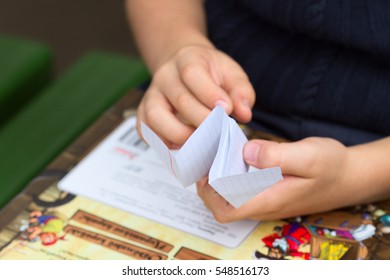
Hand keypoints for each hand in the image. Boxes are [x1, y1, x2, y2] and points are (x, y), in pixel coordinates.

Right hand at [136, 45, 254, 146]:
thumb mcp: (231, 74)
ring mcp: (151, 96)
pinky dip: (163, 143)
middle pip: (178, 100)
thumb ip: (241, 91)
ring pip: (155, 117)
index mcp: (187, 59)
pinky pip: (146, 132)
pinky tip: (183, 145)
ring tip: (200, 143)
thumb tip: (244, 113)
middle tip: (218, 132)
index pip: (192, 74)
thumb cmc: (210, 74)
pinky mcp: (144, 114)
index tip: (227, 110)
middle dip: (201, 120)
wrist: (184, 69)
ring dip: (179, 135)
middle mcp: (165, 76)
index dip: (209, 93)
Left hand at [197, 137, 359, 221]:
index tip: (204, 171)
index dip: (209, 195)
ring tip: (216, 157)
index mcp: (269, 199)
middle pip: (225, 207)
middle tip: (206, 161)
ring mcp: (268, 201)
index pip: (227, 210)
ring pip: (234, 200)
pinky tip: (235, 158)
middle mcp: (265, 205)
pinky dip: (234, 178)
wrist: (350, 175)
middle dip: (209, 188)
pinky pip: (245, 191)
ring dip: (220, 183)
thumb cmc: (331, 166)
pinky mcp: (272, 193)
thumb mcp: (308, 155)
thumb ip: (276, 155)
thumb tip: (245, 151)